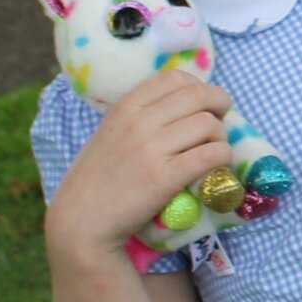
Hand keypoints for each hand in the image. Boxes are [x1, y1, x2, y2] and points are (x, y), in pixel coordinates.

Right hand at [45, 70, 232, 264]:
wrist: (79, 223)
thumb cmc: (96, 179)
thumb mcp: (111, 133)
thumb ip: (141, 115)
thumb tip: (186, 103)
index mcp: (125, 107)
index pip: (176, 77)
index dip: (199, 87)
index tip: (202, 105)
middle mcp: (139, 122)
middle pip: (201, 95)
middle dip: (220, 105)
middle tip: (220, 123)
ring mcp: (151, 149)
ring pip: (210, 124)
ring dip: (220, 137)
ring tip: (212, 150)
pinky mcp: (164, 177)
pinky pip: (211, 154)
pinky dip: (222, 157)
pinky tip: (216, 166)